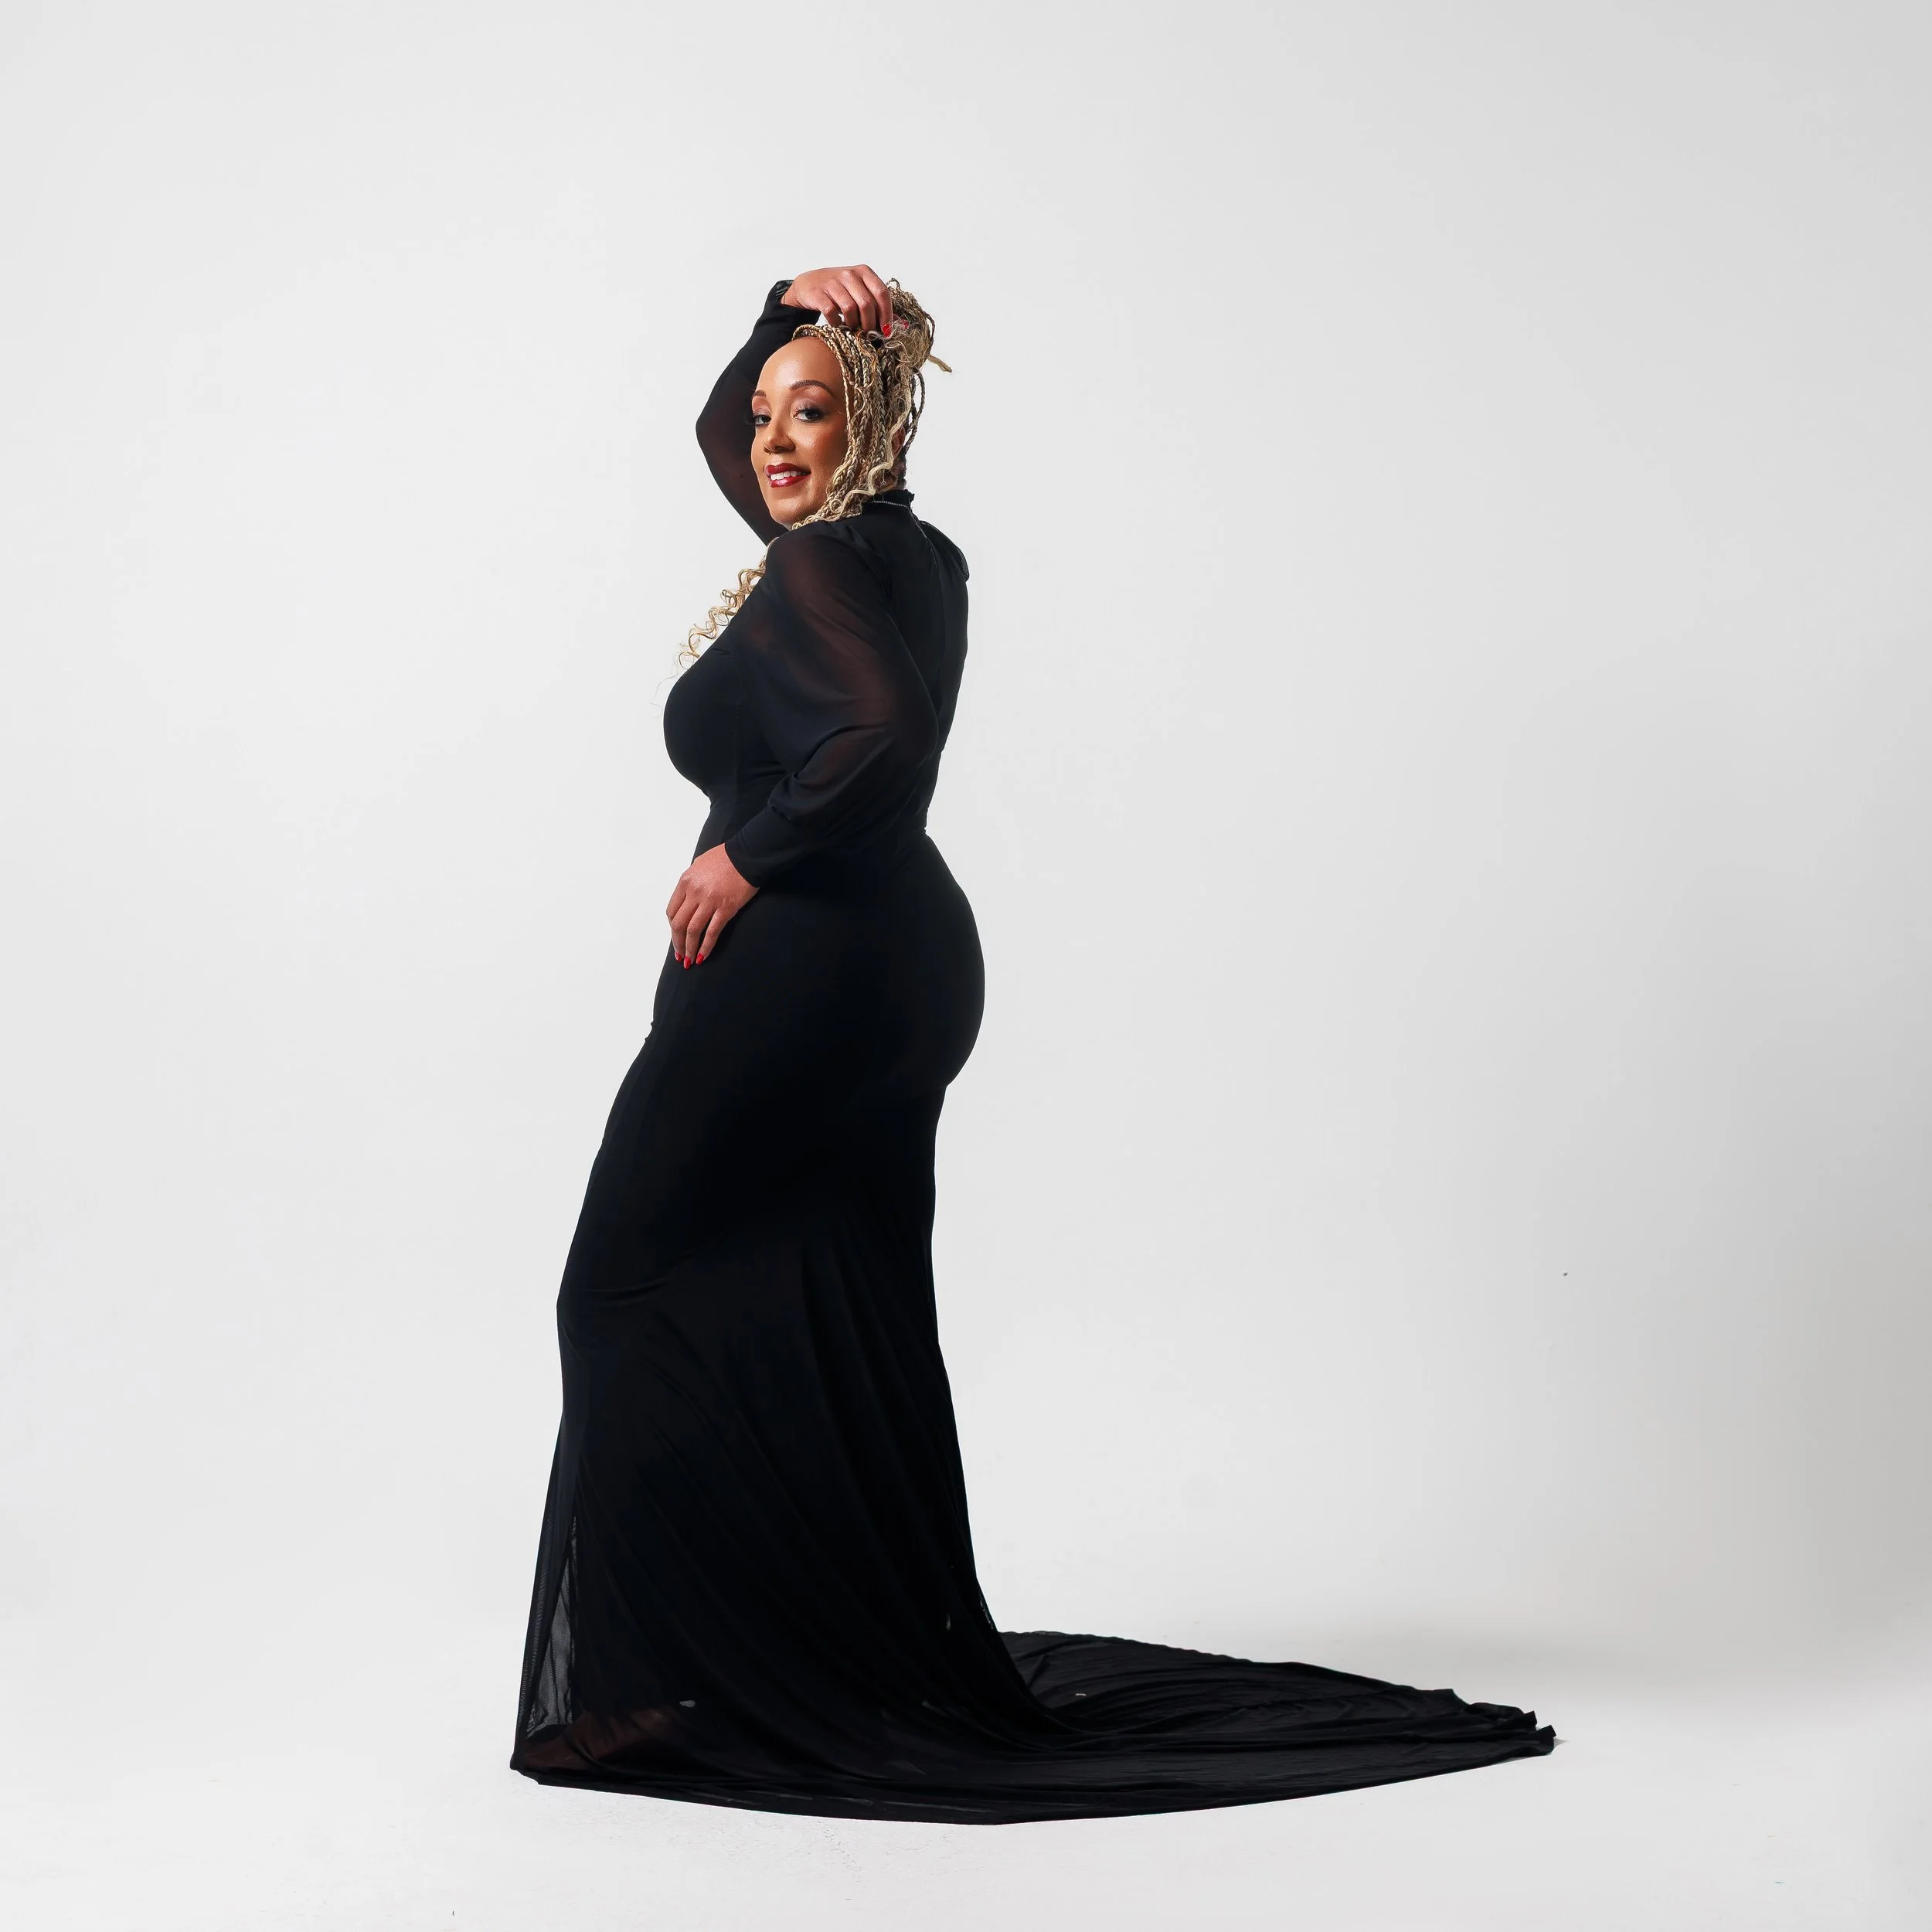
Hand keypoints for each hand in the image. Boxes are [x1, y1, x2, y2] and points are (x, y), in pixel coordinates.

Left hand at [665, 844, 757, 965]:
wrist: (747, 856)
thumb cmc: (725, 857)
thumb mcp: (699, 864)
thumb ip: (691, 881)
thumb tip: (688, 895)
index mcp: (685, 882)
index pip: (672, 911)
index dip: (672, 928)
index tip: (676, 936)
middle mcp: (694, 893)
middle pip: (679, 924)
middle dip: (678, 943)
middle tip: (680, 955)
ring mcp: (709, 901)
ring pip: (693, 931)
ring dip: (689, 948)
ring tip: (689, 960)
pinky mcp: (726, 909)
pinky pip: (712, 932)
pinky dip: (706, 946)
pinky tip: (703, 956)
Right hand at [783, 264, 894, 336]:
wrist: (809, 284)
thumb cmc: (840, 290)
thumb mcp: (861, 292)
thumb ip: (878, 305)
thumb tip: (901, 324)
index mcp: (864, 272)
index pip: (882, 293)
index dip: (887, 314)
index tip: (886, 331)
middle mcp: (849, 274)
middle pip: (867, 303)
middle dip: (870, 323)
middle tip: (867, 332)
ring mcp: (833, 282)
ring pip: (850, 309)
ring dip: (853, 324)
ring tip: (852, 326)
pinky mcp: (818, 293)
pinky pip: (831, 313)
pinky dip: (836, 323)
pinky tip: (837, 323)